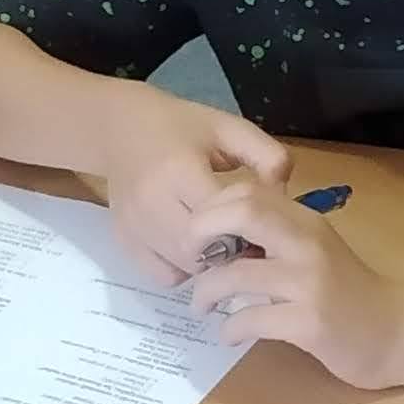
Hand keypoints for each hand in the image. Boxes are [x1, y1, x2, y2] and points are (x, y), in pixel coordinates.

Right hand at [93, 95, 290, 280]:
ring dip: (207, 262)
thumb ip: (267, 156)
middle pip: (201, 249)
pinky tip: (191, 248)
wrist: (121, 128)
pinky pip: (162, 275)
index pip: (221, 217)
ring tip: (218, 242)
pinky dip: (182, 269)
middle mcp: (151, 201)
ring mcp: (134, 225)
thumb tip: (283, 197)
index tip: (260, 223)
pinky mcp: (124, 240)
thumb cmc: (181, 127)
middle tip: (242, 238)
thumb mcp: (230, 128)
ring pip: (183, 266)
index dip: (247, 226)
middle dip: (228, 249)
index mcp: (179, 169)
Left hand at [182, 180, 403, 385]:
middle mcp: (307, 244)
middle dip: (199, 234)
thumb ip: (279, 238)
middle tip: (191, 261)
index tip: (199, 236)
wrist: (400, 333)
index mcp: (306, 222)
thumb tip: (223, 237)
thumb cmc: (353, 293)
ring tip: (200, 306)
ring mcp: (309, 283)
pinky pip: (251, 320)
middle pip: (241, 213)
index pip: (248, 191)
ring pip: (235, 274)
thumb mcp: (317, 252)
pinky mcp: (309, 323)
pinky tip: (230, 335)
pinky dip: (230, 329)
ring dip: (205, 292)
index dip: (211, 207)